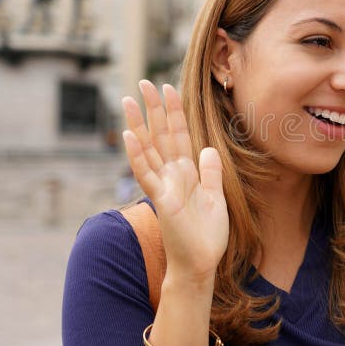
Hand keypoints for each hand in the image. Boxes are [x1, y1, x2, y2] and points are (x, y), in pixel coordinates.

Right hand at [121, 80, 228, 285]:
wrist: (201, 263)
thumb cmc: (207, 235)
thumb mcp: (216, 197)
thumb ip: (212, 172)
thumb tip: (208, 149)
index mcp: (187, 172)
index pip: (179, 135)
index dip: (175, 112)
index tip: (169, 88)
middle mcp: (172, 175)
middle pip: (161, 135)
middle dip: (154, 109)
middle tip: (144, 82)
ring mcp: (164, 186)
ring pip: (148, 149)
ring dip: (138, 124)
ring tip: (128, 100)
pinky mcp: (162, 200)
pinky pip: (146, 174)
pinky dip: (137, 155)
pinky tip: (129, 135)